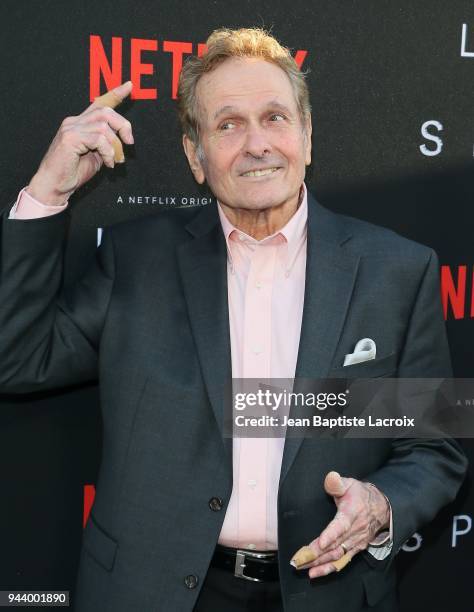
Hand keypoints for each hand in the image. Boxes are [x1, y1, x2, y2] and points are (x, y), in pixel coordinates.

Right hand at [27, 81, 133, 205]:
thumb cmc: (73, 173)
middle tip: (129, 143)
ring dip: (116, 145)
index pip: (99, 104)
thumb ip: (106, 144)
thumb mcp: (96, 156)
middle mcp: (74, 122)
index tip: (129, 86)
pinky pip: (99, 139)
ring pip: (104, 126)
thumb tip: (121, 141)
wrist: (54, 186)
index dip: (115, 94)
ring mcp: (71, 129)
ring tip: (115, 160)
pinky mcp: (70, 139)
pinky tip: (108, 163)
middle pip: (106, 111)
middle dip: (123, 126)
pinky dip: (108, 152)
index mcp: (80, 124)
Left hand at [302, 471, 389, 578]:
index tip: (320, 543)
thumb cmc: (361, 494)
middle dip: (316, 554)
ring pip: (336, 556)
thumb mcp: (350, 483)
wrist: (382, 507)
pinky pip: (342, 562)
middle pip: (334, 546)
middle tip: (298, 560)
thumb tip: (330, 478)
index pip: (340, 526)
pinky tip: (315, 573)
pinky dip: (329, 569)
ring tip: (302, 567)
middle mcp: (354, 531)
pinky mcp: (355, 549)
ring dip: (319, 564)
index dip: (330, 535)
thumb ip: (337, 482)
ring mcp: (355, 542)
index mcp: (351, 513)